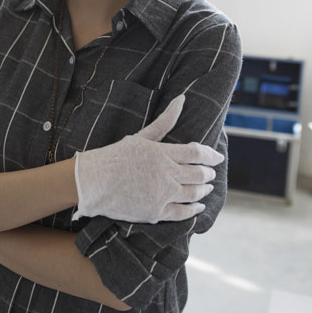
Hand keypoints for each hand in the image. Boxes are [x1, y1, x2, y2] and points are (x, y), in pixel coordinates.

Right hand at [73, 94, 222, 222]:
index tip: (218, 157)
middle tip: (211, 173)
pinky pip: (182, 213)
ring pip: (194, 194)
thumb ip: (165, 120)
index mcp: (162, 153)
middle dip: (208, 174)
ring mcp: (161, 195)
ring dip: (204, 190)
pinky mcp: (155, 213)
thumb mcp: (141, 136)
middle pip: (199, 174)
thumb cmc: (115, 156)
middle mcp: (166, 174)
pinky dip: (194, 210)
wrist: (93, 183)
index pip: (197, 153)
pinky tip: (198, 207)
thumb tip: (182, 99)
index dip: (211, 156)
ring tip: (207, 188)